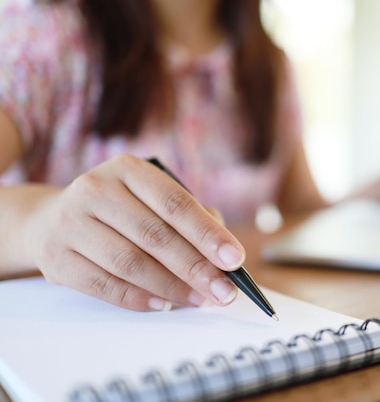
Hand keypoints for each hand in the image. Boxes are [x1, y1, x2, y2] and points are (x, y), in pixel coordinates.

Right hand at [27, 154, 243, 310]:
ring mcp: (71, 222)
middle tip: (223, 291)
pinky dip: (138, 298)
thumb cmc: (120, 211)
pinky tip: (163, 304)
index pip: (176, 204)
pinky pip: (103, 285)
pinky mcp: (55, 257)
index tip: (235, 260)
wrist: (50, 220)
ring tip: (198, 300)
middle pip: (156, 235)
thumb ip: (189, 217)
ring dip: (171, 287)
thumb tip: (222, 252)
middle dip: (196, 268)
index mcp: (128, 169)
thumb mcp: (151, 200)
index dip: (208, 234)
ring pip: (130, 262)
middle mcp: (96, 189)